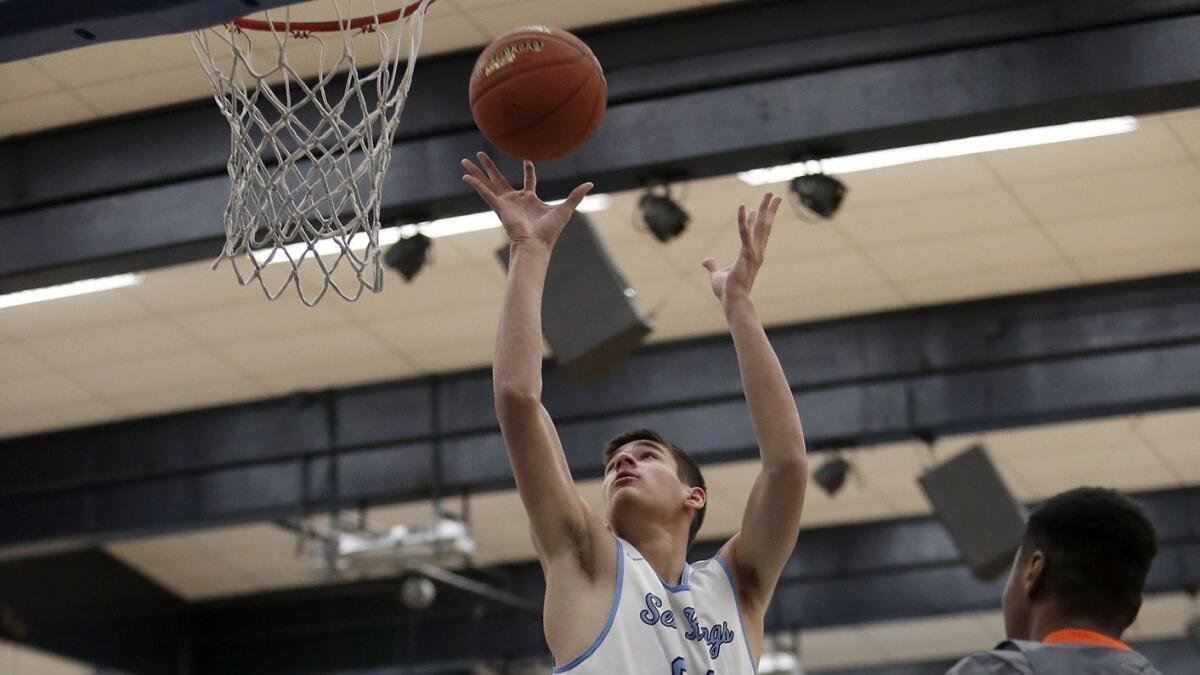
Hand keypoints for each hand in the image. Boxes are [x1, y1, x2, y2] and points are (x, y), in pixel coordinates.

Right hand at [461, 152, 592, 250]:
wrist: (537, 244)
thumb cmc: (550, 231)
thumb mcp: (565, 208)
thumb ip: (576, 195)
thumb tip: (590, 184)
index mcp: (529, 199)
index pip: (528, 181)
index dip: (528, 171)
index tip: (527, 161)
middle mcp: (514, 200)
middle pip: (499, 179)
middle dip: (489, 167)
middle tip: (480, 154)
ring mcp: (505, 203)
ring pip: (488, 182)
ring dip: (477, 171)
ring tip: (465, 160)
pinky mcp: (499, 207)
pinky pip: (484, 192)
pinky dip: (475, 184)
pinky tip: (465, 175)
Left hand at [701, 192, 781, 303]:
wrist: (732, 301)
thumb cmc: (727, 291)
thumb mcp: (717, 274)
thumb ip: (713, 265)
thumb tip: (706, 260)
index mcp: (752, 256)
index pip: (756, 234)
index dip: (756, 220)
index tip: (757, 209)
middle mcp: (757, 252)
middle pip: (764, 226)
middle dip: (769, 210)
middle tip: (774, 196)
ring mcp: (754, 252)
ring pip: (761, 225)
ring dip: (765, 208)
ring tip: (769, 194)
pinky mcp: (747, 254)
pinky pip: (744, 233)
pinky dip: (743, 220)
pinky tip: (743, 207)